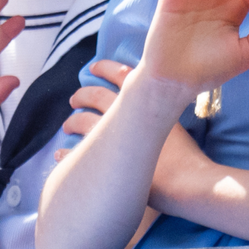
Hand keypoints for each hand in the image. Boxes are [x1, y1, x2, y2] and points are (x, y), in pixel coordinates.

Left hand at [59, 60, 209, 206]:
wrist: (187, 182)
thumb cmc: (186, 156)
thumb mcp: (175, 123)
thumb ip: (160, 111)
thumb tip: (153, 105)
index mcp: (144, 100)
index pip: (120, 74)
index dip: (105, 67)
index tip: (94, 66)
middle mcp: (125, 113)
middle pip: (95, 95)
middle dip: (83, 94)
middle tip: (75, 99)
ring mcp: (112, 137)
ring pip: (82, 121)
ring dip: (72, 121)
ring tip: (67, 126)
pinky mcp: (105, 162)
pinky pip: (75, 153)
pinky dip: (65, 152)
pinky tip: (60, 153)